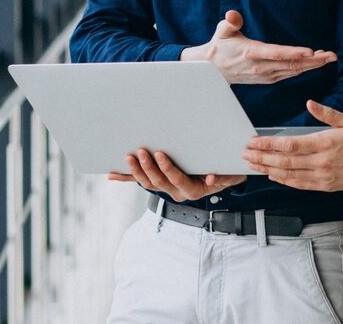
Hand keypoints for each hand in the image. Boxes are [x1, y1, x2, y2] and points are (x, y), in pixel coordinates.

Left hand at [107, 148, 244, 202]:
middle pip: (159, 182)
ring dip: (136, 172)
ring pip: (148, 183)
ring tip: (128, 158)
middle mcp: (177, 191)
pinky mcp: (159, 182)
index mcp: (193, 189)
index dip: (168, 169)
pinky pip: (141, 181)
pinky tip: (112, 174)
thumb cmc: (226, 171)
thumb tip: (210, 178)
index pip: (178, 181)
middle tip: (141, 151)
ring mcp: (166, 187)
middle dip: (148, 167)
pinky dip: (126, 177)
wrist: (222, 175)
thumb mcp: (230, 174)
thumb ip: (223, 177)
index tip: (160, 154)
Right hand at [180, 10, 335, 83]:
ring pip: (293, 70)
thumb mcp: (221, 31)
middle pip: (291, 64)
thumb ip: (230, 22)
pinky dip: (304, 68)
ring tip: (329, 57)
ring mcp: (266, 75)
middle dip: (314, 60)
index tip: (311, 51)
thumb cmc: (220, 46)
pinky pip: (290, 73)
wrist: (212, 69)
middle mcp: (261, 67)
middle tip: (331, 55)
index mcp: (251, 53)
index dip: (294, 53)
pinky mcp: (269, 78)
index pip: (276, 53)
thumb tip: (233, 15)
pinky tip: (315, 61)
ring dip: (312, 65)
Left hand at [243, 100, 342, 190]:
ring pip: (289, 175)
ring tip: (253, 165)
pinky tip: (273, 176)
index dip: (269, 145)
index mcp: (325, 144)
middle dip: (262, 158)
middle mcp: (321, 162)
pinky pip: (300, 185)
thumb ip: (327, 114)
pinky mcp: (326, 186)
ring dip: (268, 170)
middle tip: (245, 154)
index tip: (254, 142)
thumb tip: (310, 103)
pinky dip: (284, 181)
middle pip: (284, 162)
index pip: (289, 145)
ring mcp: (323, 176)